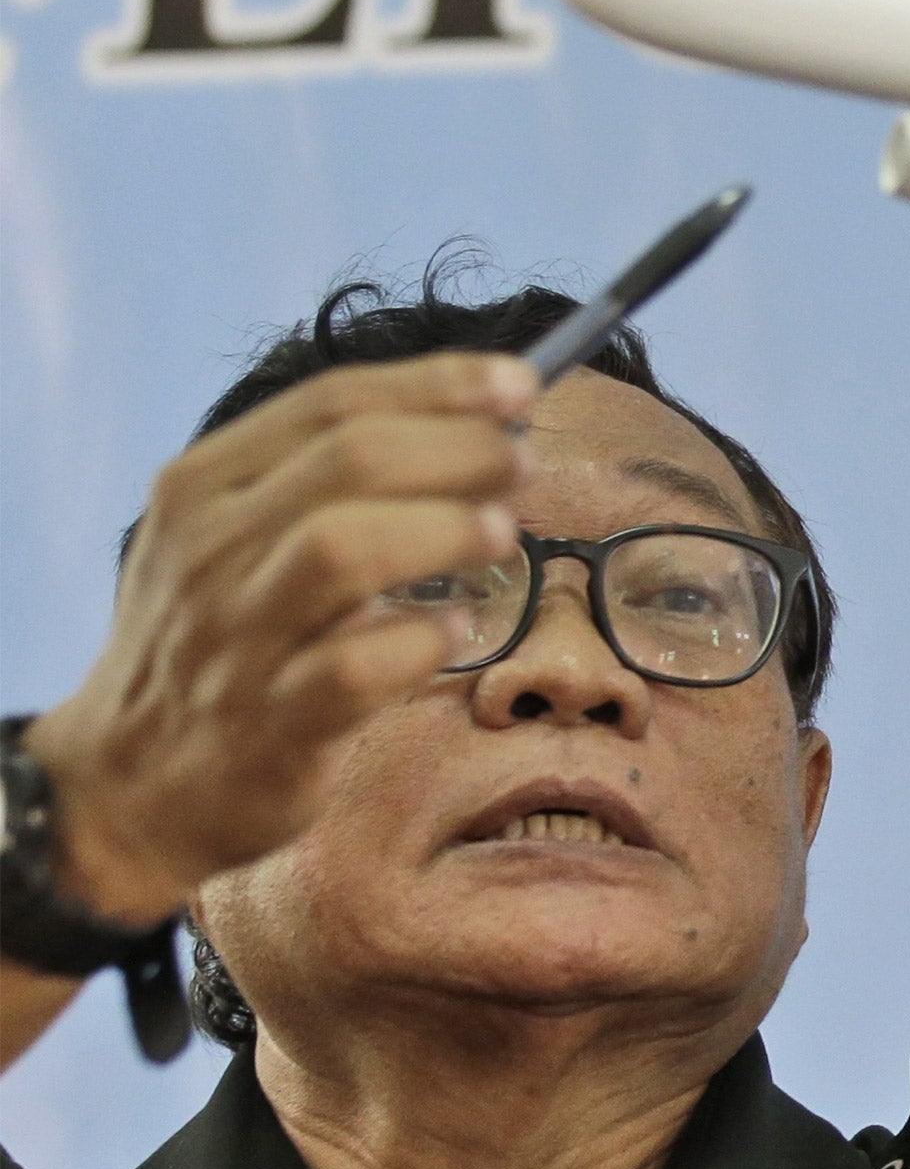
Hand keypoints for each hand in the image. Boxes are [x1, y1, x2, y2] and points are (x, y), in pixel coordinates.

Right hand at [21, 354, 537, 923]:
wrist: (130, 783)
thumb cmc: (221, 636)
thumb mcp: (234, 535)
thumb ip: (328, 475)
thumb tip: (483, 418)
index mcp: (202, 485)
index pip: (332, 403)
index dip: (438, 386)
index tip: (519, 385)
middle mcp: (210, 550)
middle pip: (351, 461)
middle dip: (458, 450)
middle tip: (522, 465)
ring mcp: (236, 639)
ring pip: (344, 549)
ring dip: (444, 529)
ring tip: (500, 533)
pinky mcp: (271, 724)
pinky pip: (355, 668)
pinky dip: (421, 639)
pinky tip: (456, 631)